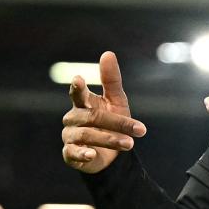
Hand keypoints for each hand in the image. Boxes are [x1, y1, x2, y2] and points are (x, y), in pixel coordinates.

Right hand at [61, 51, 146, 173]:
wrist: (110, 154)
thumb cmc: (111, 122)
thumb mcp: (116, 101)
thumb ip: (111, 80)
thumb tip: (108, 53)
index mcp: (83, 103)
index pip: (77, 93)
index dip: (78, 87)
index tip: (78, 79)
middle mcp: (73, 118)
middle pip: (92, 117)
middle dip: (117, 123)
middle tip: (139, 130)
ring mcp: (70, 136)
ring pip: (86, 135)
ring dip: (110, 139)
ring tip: (129, 144)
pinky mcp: (69, 154)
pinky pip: (73, 153)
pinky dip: (83, 154)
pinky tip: (92, 154)